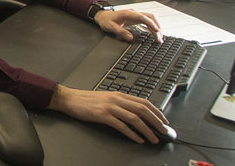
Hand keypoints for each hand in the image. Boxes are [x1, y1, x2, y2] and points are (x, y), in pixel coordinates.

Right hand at [48, 85, 169, 143]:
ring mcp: (110, 107)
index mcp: (119, 94)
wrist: (70, 99)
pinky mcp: (102, 115)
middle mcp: (117, 99)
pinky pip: (121, 125)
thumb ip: (121, 103)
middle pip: (142, 110)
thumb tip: (136, 113)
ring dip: (147, 130)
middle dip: (156, 121)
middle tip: (164, 131)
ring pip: (134, 118)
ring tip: (153, 138)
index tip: (164, 120)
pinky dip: (132, 133)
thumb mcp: (107, 98)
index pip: (144, 102)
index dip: (156, 111)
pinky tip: (137, 139)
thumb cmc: (87, 100)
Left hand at [94, 9, 161, 42]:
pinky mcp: (136, 19)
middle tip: (160, 38)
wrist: (102, 16)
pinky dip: (152, 27)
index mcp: (129, 14)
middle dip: (157, 27)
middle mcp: (134, 13)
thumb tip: (131, 38)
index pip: (143, 17)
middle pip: (150, 17)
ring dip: (156, 27)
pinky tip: (155, 34)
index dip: (151, 24)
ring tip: (160, 38)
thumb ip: (120, 32)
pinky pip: (147, 22)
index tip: (157, 30)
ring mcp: (136, 15)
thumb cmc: (106, 20)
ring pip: (150, 19)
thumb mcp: (111, 27)